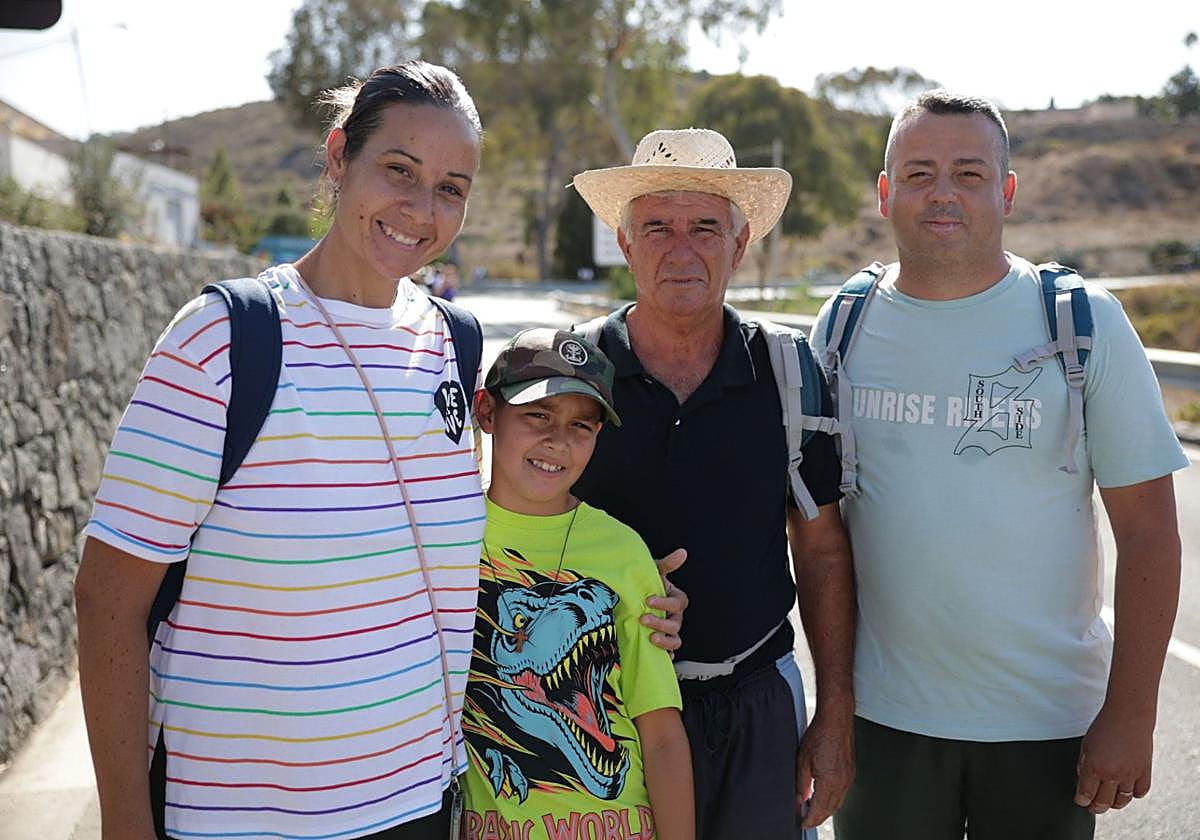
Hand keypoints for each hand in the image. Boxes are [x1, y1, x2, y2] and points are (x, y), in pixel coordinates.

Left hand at [645, 548, 687, 653]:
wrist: (631, 600)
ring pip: (675, 640)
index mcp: (675, 599)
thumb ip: (667, 564)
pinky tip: (656, 653)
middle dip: (660, 622)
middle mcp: (675, 617)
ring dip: (664, 641)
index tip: (648, 600)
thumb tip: (682, 552)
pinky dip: (666, 655)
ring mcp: (669, 632)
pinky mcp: (662, 643)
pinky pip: (670, 653)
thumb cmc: (644, 585)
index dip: (665, 603)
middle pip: (676, 624)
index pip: (678, 602)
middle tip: (643, 618)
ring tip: (650, 638)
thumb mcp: (653, 573)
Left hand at [795, 711, 854, 827]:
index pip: (818, 810)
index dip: (809, 820)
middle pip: (830, 810)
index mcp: (829, 782)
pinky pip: (842, 793)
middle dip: (817, 818)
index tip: (802, 824)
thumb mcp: (802, 761)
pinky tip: (824, 795)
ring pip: (837, 803)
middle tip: (806, 820)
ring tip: (812, 809)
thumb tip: (799, 799)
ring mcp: (848, 778)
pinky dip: (833, 799)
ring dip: (826, 809)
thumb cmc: (820, 735)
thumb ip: (801, 784)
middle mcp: (842, 783)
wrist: (836, 719)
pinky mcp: (851, 771)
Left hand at [1074, 705, 1154, 813]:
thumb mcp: (1085, 745)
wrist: (1128, 715)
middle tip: (1092, 806)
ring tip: (1108, 800)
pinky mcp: (1144, 772)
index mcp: (1093, 767)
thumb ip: (1083, 764)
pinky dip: (1133, 794)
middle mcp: (1112, 774)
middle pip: (1103, 803)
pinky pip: (1139, 793)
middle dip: (1095, 807)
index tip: (1080, 800)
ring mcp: (1130, 775)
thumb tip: (1083, 779)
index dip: (1081, 801)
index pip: (1085, 795)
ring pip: (1122, 801)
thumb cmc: (1104, 726)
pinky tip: (1127, 789)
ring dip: (1113, 803)